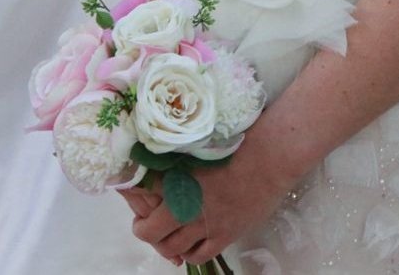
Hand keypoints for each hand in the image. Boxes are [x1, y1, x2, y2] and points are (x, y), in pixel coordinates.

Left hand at [128, 136, 297, 266]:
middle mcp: (183, 204)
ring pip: (170, 247)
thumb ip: (176, 155)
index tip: (128, 190)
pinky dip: (188, 254)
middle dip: (142, 228)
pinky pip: (198, 256)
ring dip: (164, 243)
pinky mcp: (223, 235)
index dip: (128, 192)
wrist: (269, 156)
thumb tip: (159, 157)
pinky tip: (190, 245)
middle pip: (148, 231)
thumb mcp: (197, 143)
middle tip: (146, 221)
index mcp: (174, 177)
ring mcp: (203, 223)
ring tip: (168, 234)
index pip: (137, 191)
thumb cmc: (236, 142)